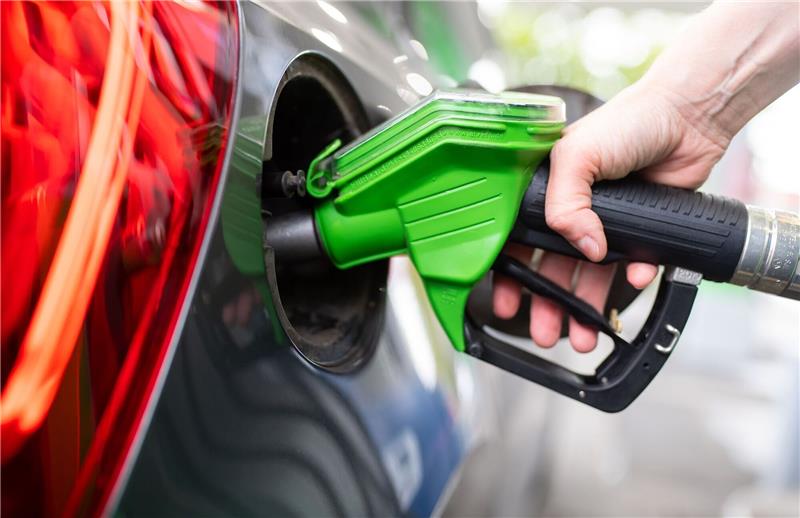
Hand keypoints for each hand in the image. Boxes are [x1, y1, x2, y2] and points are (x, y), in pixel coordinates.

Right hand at [493, 81, 730, 351]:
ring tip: (584, 334)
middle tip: (546, 333)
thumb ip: (565, 206)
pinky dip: (632, 278)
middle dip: (547, 304)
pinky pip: (631, 265)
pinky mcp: (638, 229)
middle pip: (550, 268)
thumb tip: (584, 249)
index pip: (517, 240)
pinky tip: (634, 281)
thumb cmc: (628, 121)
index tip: (507, 303)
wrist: (688, 118)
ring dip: (584, 306)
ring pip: (588, 276)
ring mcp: (604, 221)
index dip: (510, 274)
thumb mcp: (576, 154)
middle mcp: (571, 209)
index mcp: (542, 189)